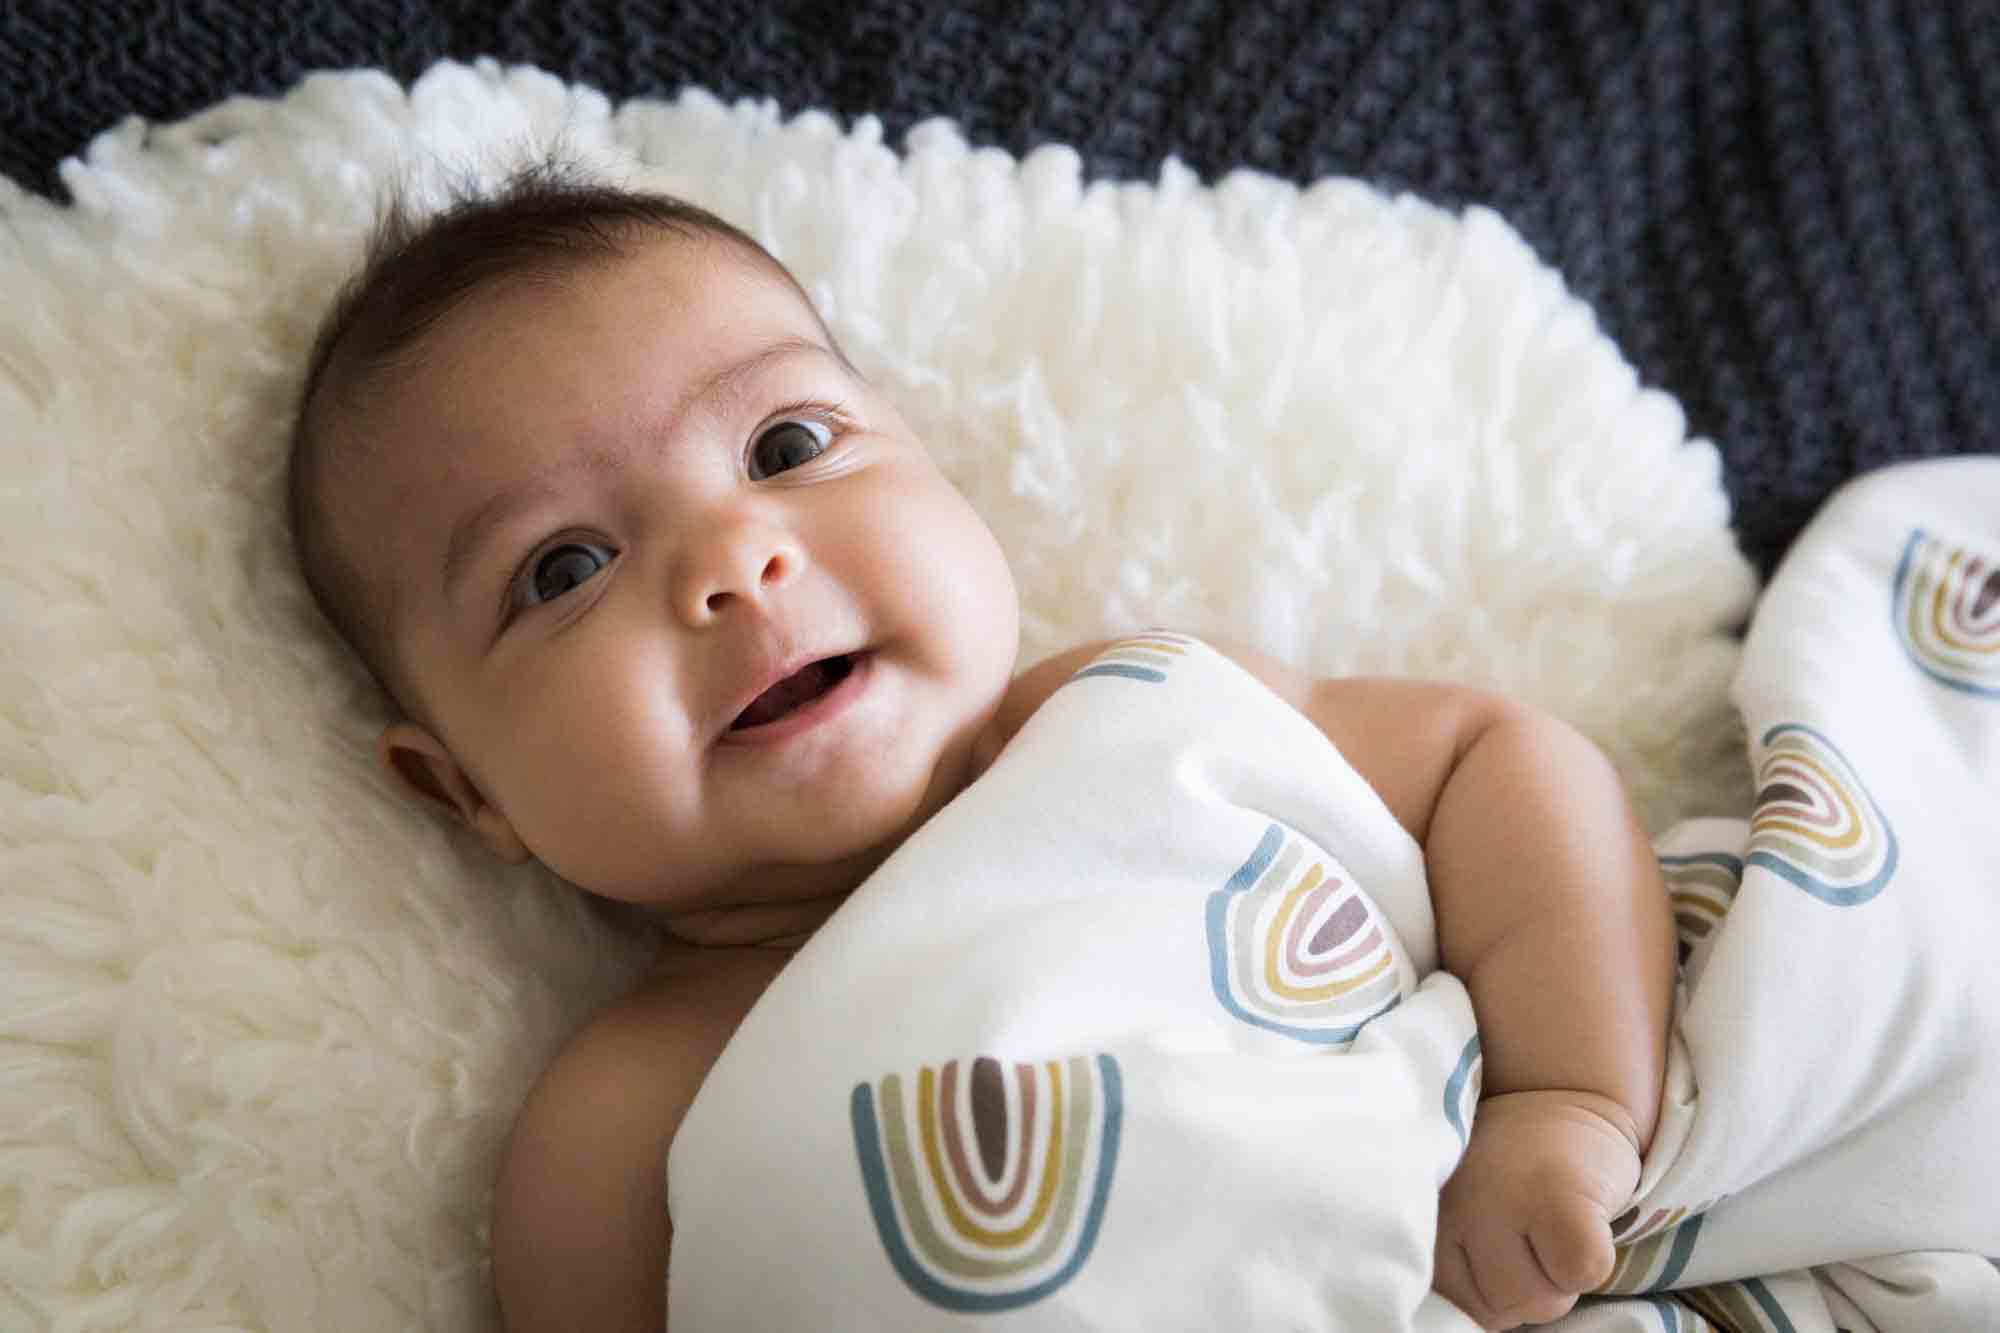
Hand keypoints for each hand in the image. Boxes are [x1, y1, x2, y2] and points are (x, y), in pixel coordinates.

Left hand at [1432, 1089, 1641, 1328]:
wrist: (1560, 1093)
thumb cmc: (1507, 1167)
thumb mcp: (1459, 1211)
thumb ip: (1449, 1262)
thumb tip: (1435, 1315)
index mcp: (1419, 1215)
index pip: (1449, 1304)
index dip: (1485, 1288)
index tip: (1492, 1244)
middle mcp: (1451, 1205)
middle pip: (1497, 1308)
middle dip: (1523, 1285)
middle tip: (1528, 1225)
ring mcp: (1503, 1199)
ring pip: (1540, 1301)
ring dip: (1557, 1276)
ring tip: (1548, 1219)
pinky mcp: (1560, 1200)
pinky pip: (1582, 1273)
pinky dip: (1592, 1259)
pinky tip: (1580, 1214)